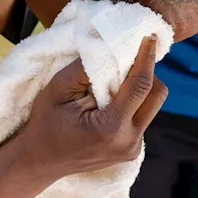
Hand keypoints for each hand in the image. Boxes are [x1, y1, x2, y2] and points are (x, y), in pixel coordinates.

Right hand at [18, 36, 167, 177]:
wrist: (40, 161)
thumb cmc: (45, 123)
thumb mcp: (59, 88)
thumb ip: (87, 68)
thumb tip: (113, 49)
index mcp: (111, 127)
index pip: (141, 85)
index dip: (147, 57)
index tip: (149, 36)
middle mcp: (129, 141)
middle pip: (157, 95)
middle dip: (147, 73)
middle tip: (127, 60)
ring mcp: (132, 149)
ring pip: (152, 106)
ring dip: (138, 89)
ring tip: (113, 83)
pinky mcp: (131, 150)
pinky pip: (141, 117)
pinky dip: (131, 103)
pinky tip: (109, 102)